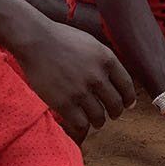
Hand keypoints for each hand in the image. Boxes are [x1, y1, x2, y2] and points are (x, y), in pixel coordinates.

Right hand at [14, 19, 137, 140]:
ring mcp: (80, 90)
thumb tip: (117, 79)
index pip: (127, 86)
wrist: (35, 40)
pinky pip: (81, 124)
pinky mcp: (64, 103)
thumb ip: (104, 61)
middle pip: (115, 104)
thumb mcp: (91, 43)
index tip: (128, 105)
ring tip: (95, 121)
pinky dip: (83, 126)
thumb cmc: (61, 39)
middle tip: (111, 115)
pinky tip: (80, 122)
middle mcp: (97, 76)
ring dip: (99, 121)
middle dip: (115, 112)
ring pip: (99, 117)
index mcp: (106, 59)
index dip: (129, 99)